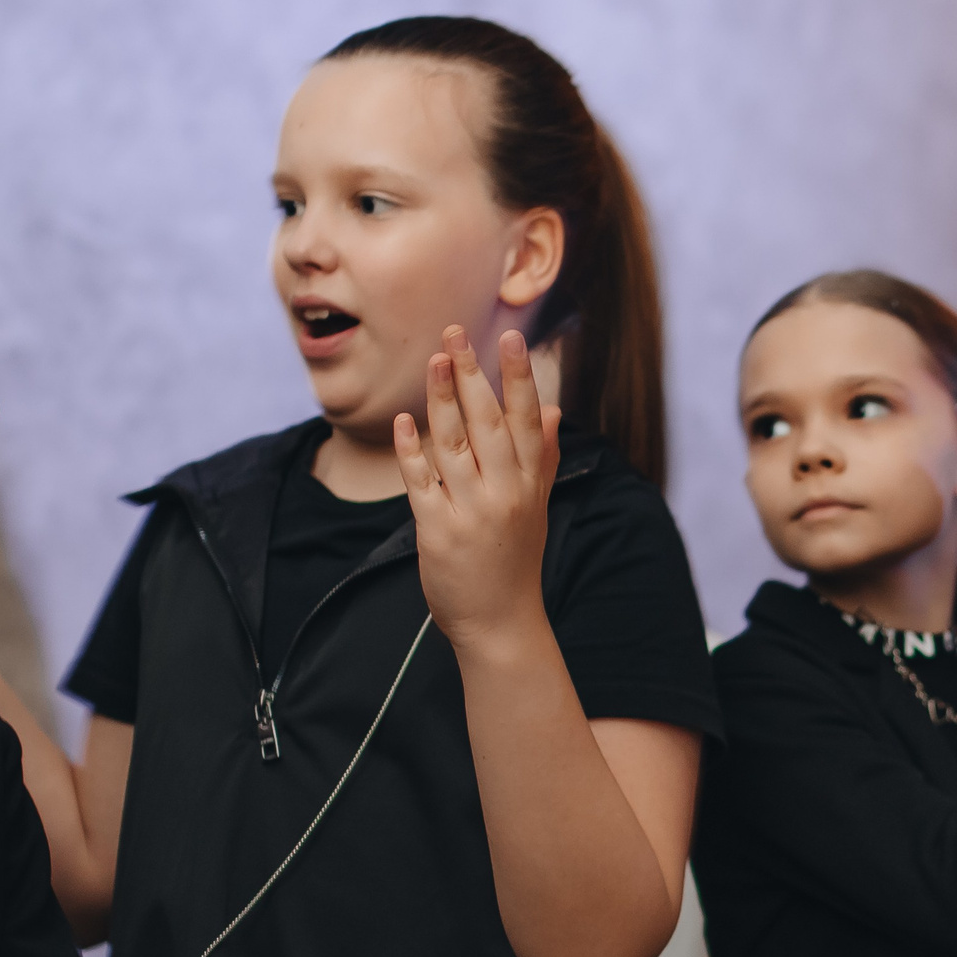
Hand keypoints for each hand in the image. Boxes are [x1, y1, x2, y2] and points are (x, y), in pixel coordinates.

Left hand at [394, 326, 559, 650]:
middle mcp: (504, 493)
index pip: (526, 419)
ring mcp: (471, 511)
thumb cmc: (514, 561)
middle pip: (488, 422)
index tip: (510, 336)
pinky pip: (421, 481)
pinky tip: (403, 422)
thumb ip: (540, 456)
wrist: (501, 624)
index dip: (518, 376)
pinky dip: (411, 450)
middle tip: (457, 332)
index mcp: (529, 483)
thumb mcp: (536, 507)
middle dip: (473, 374)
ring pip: (453, 444)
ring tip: (433, 361)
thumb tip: (553, 409)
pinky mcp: (438, 531)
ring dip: (441, 400)